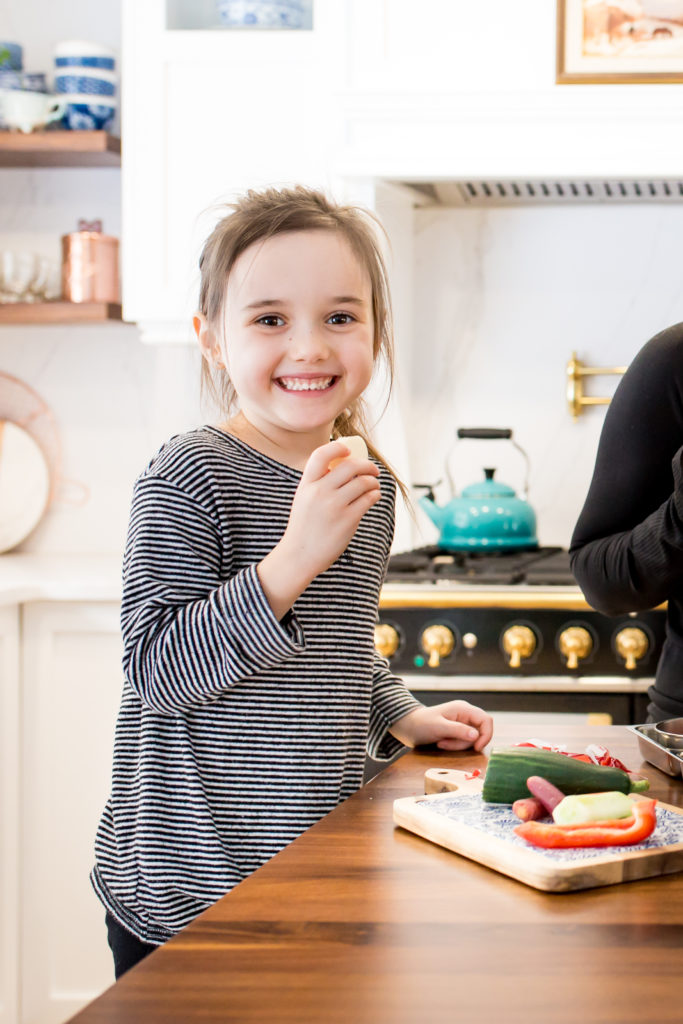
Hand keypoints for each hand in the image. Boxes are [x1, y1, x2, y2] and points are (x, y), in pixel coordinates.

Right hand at [257, 440, 380, 618]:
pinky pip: (368, 499)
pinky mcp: (348, 520)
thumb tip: (344, 464)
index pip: (321, 455)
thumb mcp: (303, 499)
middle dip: (366, 465)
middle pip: (350, 466)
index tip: (348, 450)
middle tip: (373, 470)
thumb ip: (318, 482)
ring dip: (373, 482)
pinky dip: (374, 495)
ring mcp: (334, 506)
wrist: (300, 555)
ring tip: (374, 486)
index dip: (337, 447)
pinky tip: (373, 497)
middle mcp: (319, 492)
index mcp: (306, 485)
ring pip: (363, 482)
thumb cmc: (304, 526)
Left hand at [389, 700, 493, 751]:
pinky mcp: (458, 731)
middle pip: (480, 732)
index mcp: (463, 708)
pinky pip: (464, 742)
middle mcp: (465, 714)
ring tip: (441, 742)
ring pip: (472, 739)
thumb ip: (458, 730)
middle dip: (465, 742)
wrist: (408, 727)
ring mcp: (462, 723)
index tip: (477, 748)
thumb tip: (476, 735)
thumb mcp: (439, 728)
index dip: (486, 734)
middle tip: (447, 744)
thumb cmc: (421, 724)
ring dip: (457, 745)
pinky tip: (442, 742)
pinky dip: (455, 745)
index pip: (486, 720)